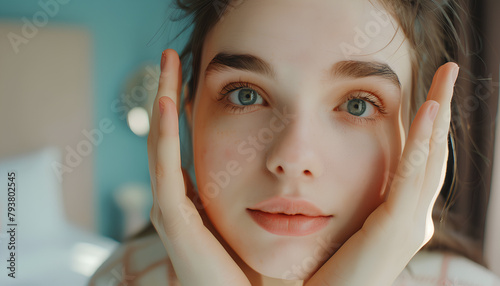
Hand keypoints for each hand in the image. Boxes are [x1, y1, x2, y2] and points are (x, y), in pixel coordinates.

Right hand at [147, 49, 250, 285]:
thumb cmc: (247, 268)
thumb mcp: (249, 219)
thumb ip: (252, 193)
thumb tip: (276, 168)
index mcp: (191, 199)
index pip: (180, 144)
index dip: (181, 110)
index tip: (190, 78)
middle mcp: (174, 200)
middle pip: (165, 136)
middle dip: (167, 94)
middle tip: (170, 58)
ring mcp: (169, 207)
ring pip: (161, 143)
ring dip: (163, 100)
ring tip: (167, 64)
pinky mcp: (173, 218)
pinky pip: (165, 165)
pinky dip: (164, 132)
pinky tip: (168, 100)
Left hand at [304, 62, 458, 285]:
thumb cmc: (328, 272)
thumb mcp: (348, 230)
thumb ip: (359, 206)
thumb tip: (349, 181)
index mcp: (403, 217)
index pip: (420, 162)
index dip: (426, 126)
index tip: (424, 92)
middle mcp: (416, 219)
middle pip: (434, 154)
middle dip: (442, 110)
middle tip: (448, 71)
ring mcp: (411, 224)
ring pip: (431, 158)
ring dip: (439, 114)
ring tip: (446, 75)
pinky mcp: (396, 227)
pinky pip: (412, 175)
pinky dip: (422, 141)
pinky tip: (428, 109)